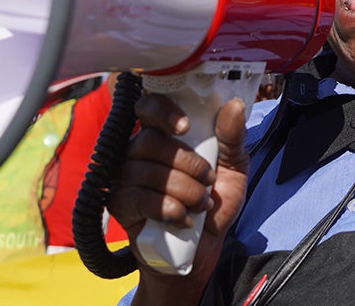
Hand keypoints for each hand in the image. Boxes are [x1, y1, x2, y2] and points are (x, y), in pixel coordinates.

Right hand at [107, 95, 248, 299]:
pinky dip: (171, 210)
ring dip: (185, 190)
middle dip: (188, 164)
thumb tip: (235, 106)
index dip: (162, 111)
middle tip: (208, 182)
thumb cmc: (213, 202)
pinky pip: (140, 199)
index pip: (148, 106)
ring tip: (202, 205)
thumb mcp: (234, 168)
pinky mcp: (119, 204)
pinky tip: (184, 220)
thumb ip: (233, 138)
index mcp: (162, 134)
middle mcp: (137, 150)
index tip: (184, 127)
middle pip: (150, 141)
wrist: (203, 248)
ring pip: (149, 172)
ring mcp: (124, 177)